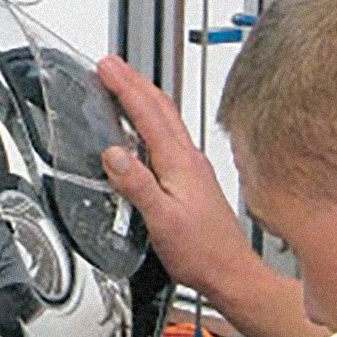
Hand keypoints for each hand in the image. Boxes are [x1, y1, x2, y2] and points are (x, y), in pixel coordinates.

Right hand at [98, 55, 252, 295]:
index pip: (149, 114)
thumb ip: (137, 185)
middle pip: (161, 107)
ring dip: (144, 98)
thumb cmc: (201, 251)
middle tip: (112, 65)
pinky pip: (169, 139)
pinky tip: (143, 131)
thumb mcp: (162, 220)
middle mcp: (189, 160)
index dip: (125, 87)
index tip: (107, 67)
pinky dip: (151, 123)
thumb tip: (113, 154)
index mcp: (180, 163)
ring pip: (166, 120)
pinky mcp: (192, 180)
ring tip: (125, 85)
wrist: (229, 272)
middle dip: (134, 81)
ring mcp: (192, 169)